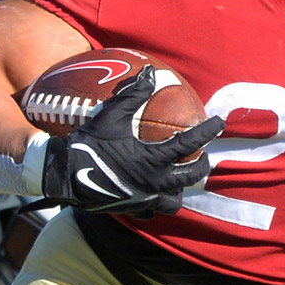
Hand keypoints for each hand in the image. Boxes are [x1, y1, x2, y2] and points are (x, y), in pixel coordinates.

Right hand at [40, 67, 223, 217]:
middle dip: (201, 165)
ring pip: (174, 201)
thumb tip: (149, 73)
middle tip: (203, 156)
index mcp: (154, 159)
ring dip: (180, 189)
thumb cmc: (89, 144)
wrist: (64, 175)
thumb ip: (132, 95)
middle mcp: (154, 182)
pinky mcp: (131, 208)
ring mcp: (144, 198)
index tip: (219, 122)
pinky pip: (150, 211)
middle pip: (190, 177)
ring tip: (179, 179)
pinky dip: (155, 204)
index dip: (208, 131)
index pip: (190, 143)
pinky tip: (151, 195)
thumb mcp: (111, 116)